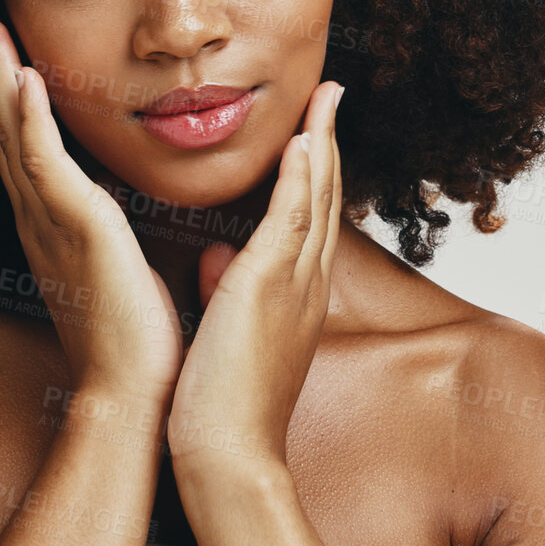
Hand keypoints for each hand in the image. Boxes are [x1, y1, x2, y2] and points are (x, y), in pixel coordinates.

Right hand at [0, 7, 183, 404]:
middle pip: (5, 131)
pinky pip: (43, 162)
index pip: (25, 147)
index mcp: (52, 226)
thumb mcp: (119, 268)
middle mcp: (39, 218)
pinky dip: (28, 118)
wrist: (133, 390)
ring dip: (0, 77)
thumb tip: (120, 212)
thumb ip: (111, 234)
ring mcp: (51, 221)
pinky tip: (22, 77)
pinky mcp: (75, 227)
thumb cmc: (135, 339)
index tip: (7, 50)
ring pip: (15, 135)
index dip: (11, 98)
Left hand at [165, 80, 344, 472]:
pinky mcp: (270, 287)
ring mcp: (294, 283)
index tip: (315, 126)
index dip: (315, 166)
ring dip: (322, 141)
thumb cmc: (222, 402)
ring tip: (326, 96)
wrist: (228, 453)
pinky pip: (293, 221)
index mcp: (297, 292)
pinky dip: (302, 178)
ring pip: (316, 198)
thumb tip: (212, 253)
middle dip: (329, 140)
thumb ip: (224, 285)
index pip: (311, 215)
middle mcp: (306, 282)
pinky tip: (304, 141)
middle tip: (332, 92)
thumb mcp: (225, 328)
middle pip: (325, 196)